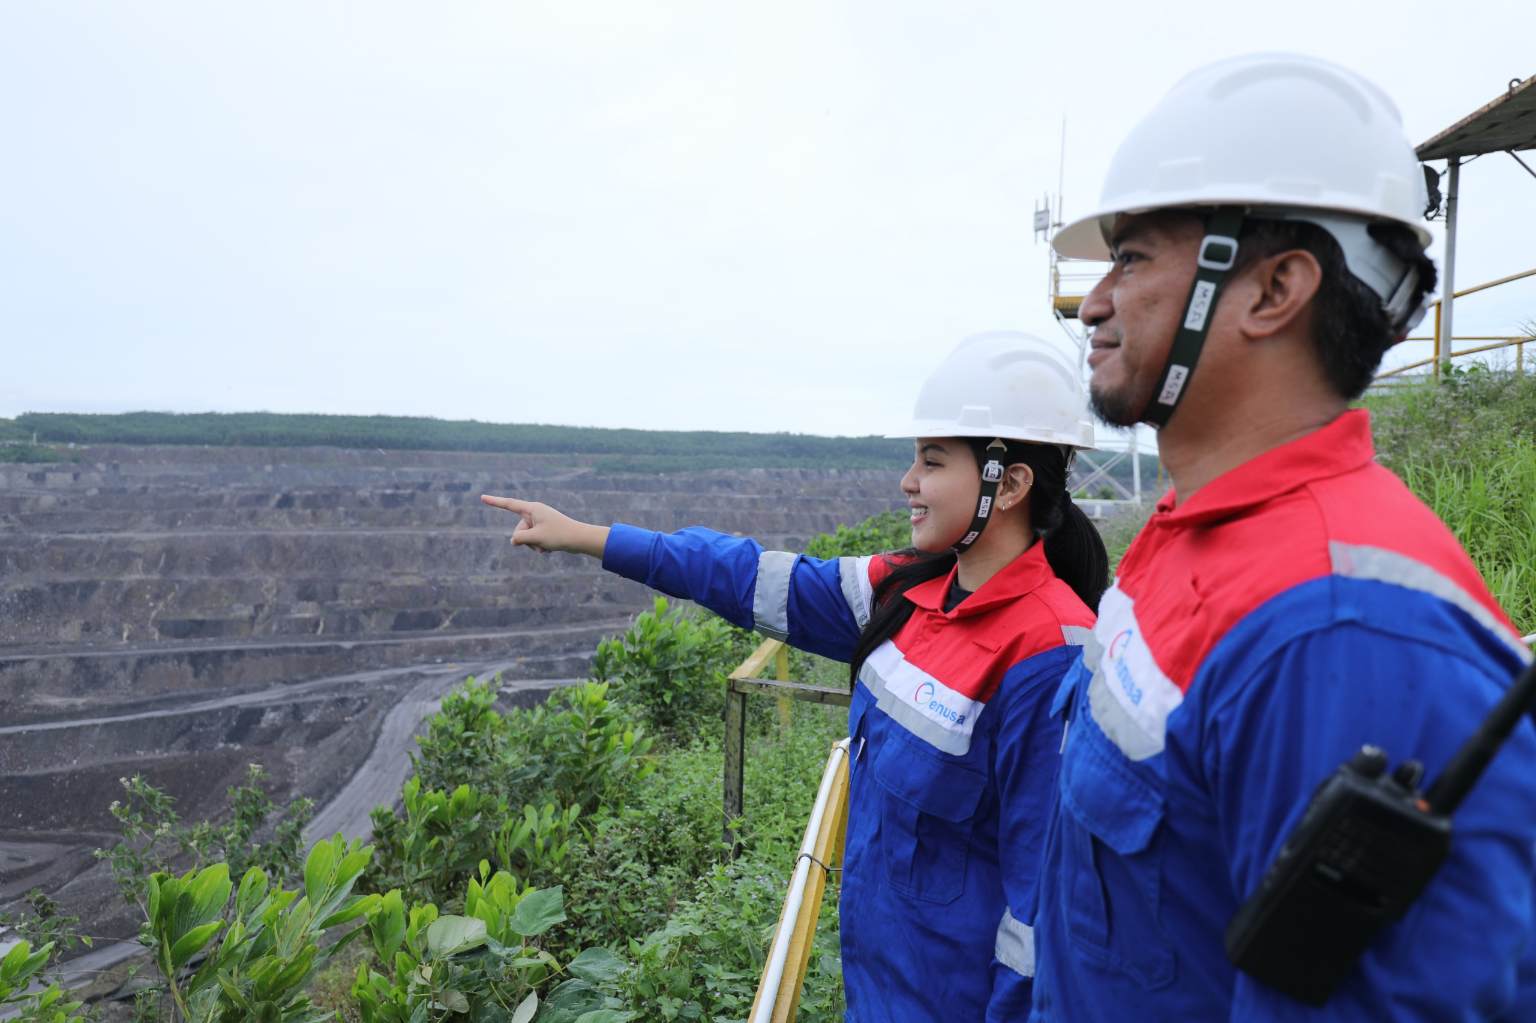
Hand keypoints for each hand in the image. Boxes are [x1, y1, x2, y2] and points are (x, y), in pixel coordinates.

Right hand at [479, 495, 608, 557]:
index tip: (482, 497)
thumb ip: (519, 538)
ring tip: (547, 546)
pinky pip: (535, 540)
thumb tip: (513, 540)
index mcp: (532, 509)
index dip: (495, 502)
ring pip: (526, 537)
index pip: (509, 504)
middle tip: (541, 542)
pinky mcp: (545, 530)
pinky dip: (540, 546)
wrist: (579, 539)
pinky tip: (550, 549)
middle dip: (526, 540)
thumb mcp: (535, 538)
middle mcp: (535, 513)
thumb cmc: (558, 535)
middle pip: (518, 529)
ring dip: (534, 545)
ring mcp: (540, 521)